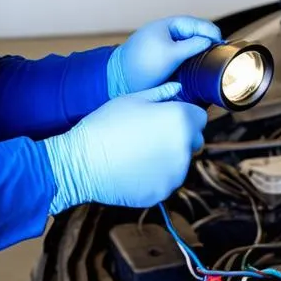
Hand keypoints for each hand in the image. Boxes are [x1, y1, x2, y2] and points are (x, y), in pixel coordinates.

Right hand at [42, 82, 206, 212]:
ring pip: (180, 162)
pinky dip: (155, 176)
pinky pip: (166, 181)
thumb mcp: (132, 100)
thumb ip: (161, 93)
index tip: (166, 118)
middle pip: (194, 141)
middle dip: (179, 137)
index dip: (184, 115)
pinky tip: (133, 168)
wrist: (81, 162)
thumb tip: (178, 89)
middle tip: (150, 135)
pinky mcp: (164, 192)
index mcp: (180, 120)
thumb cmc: (104, 125)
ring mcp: (176, 174)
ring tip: (138, 152)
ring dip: (167, 158)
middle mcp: (184, 148)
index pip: (200, 117)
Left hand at [107, 16, 221, 97]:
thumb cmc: (142, 64)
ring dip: (200, 50)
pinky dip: (191, 58)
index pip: (194, 23)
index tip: (221, 41)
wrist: (120, 80)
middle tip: (220, 50)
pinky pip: (182, 55)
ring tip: (213, 58)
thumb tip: (209, 41)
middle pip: (193, 33)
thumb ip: (191, 46)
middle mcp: (166, 33)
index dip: (209, 31)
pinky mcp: (163, 59)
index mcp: (166, 26)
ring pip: (188, 45)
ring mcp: (164, 46)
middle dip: (207, 40)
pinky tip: (199, 66)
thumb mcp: (170, 54)